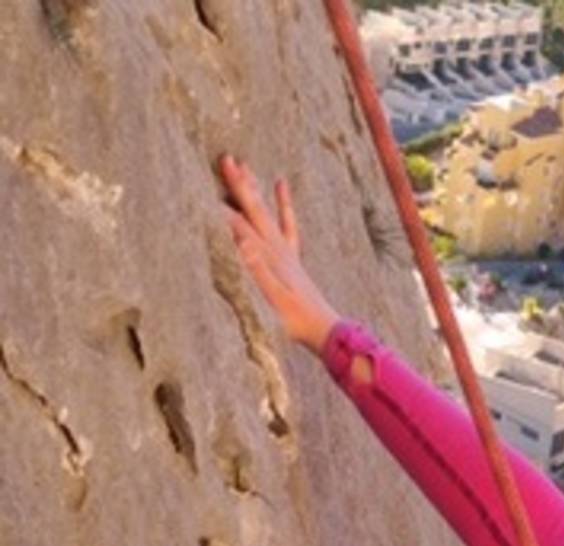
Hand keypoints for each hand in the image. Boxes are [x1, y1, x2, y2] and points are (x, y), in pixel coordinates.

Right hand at [220, 155, 340, 352]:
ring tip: (245, 165)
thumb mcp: (272, 298)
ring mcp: (286, 251)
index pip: (237, 225)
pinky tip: (281, 185)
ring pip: (267, 212)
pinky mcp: (293, 258)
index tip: (199, 189)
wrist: (323, 329)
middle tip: (226, 157)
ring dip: (255, 189)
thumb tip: (243, 242)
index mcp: (267, 256)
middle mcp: (276, 249)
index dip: (219, 209)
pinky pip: (289, 224)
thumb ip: (258, 270)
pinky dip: (284, 204)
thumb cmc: (294, 319)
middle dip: (239, 184)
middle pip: (254, 210)